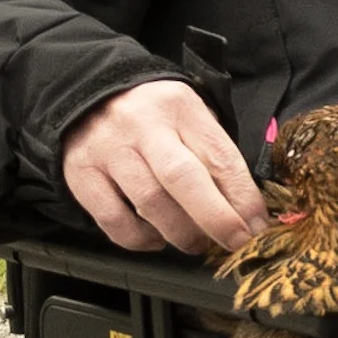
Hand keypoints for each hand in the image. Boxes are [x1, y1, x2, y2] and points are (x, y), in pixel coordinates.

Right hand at [62, 79, 269, 255]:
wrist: (88, 94)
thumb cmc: (153, 115)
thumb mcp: (190, 117)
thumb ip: (213, 155)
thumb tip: (246, 210)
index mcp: (180, 106)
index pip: (219, 156)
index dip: (243, 198)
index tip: (257, 227)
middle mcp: (142, 125)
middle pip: (183, 178)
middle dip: (216, 218)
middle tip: (234, 243)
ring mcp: (108, 149)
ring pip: (149, 203)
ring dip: (180, 233)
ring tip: (196, 242)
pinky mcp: (80, 174)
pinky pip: (113, 220)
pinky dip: (140, 239)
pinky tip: (156, 238)